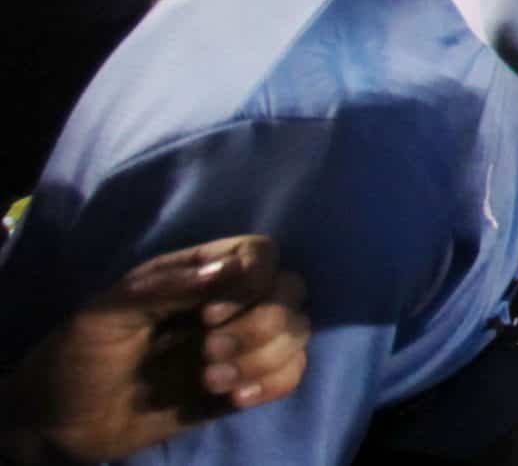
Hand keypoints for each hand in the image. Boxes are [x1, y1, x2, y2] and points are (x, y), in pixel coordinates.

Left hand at [1, 236, 309, 460]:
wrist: (59, 424)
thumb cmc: (77, 356)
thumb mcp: (107, 313)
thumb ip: (166, 286)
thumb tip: (231, 269)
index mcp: (198, 273)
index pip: (262, 252)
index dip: (252, 280)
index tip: (207, 315)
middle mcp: (230, 302)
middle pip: (292, 289)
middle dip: (260, 324)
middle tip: (207, 353)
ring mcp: (240, 344)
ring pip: (297, 331)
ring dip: (262, 357)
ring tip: (210, 382)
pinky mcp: (244, 384)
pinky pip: (292, 372)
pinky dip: (274, 382)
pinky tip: (234, 398)